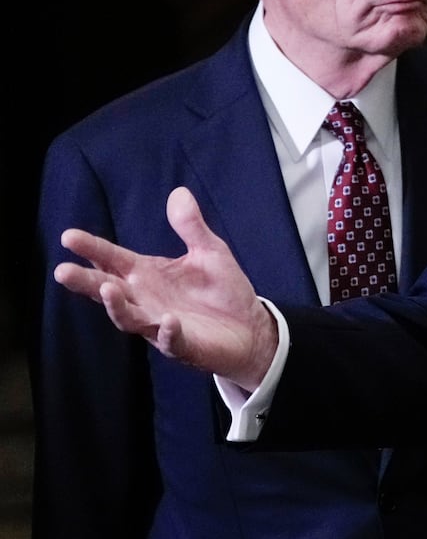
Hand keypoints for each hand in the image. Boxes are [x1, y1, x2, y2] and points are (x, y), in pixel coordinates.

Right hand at [55, 186, 276, 387]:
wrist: (251, 328)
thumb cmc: (223, 291)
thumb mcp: (210, 251)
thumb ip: (191, 226)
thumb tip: (179, 193)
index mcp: (146, 274)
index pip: (112, 259)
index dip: (92, 248)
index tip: (69, 237)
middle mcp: (145, 300)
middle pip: (108, 290)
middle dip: (86, 282)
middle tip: (63, 271)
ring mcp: (160, 324)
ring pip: (129, 318)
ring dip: (117, 306)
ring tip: (108, 289)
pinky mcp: (183, 345)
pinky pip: (171, 340)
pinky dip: (168, 332)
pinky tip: (168, 321)